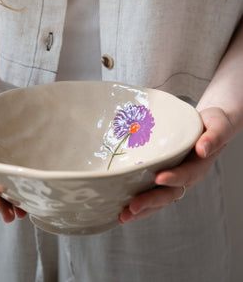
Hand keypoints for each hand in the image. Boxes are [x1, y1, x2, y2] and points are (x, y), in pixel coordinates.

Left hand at [118, 107, 236, 223]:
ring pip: (158, 199)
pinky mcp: (163, 177)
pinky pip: (151, 192)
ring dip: (141, 209)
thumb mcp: (218, 125)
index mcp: (199, 166)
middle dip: (150, 201)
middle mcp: (185, 177)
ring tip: (123, 216)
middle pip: (169, 194)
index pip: (186, 174)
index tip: (158, 178)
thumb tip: (202, 149)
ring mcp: (174, 179)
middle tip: (132, 207)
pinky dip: (139, 203)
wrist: (209, 125)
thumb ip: (214, 137)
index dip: (173, 178)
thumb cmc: (213, 124)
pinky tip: (122, 209)